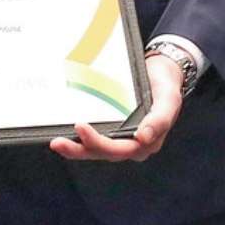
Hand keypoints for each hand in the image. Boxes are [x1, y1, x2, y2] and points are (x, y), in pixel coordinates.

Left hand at [49, 53, 184, 163]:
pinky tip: (62, 133)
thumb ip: (160, 119)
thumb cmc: (165, 86)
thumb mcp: (169, 99)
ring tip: (56, 143)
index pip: (120, 149)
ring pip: (95, 149)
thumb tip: (143, 137)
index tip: (80, 127)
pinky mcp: (111, 129)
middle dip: (79, 149)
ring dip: (75, 148)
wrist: (161, 72)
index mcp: (147, 142)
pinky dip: (78, 138)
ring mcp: (120, 137)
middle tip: (58, 141)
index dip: (98, 143)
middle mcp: (132, 144)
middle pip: (103, 152)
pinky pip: (93, 139)